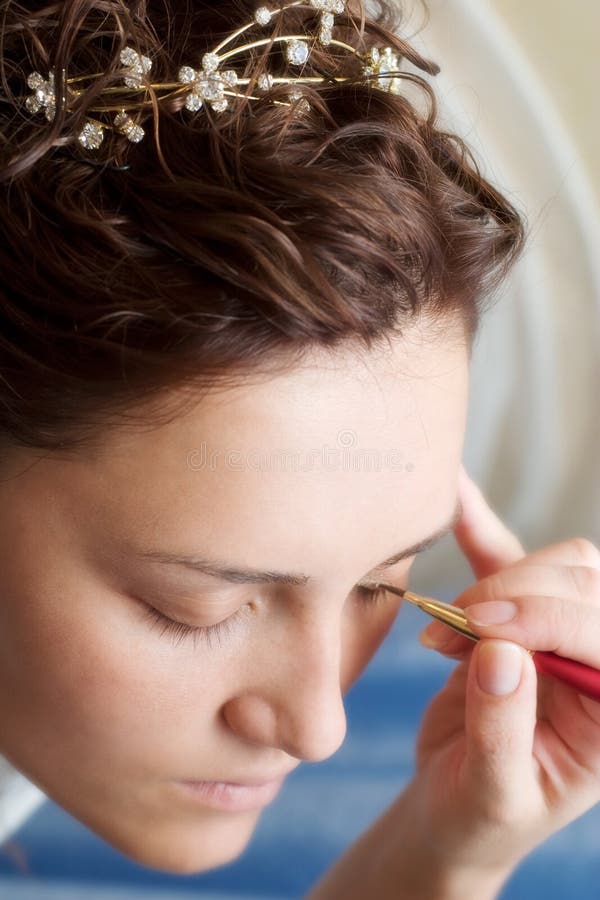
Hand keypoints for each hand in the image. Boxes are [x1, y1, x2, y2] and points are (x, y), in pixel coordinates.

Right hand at [406, 464, 599, 879]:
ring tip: (440, 629)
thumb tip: (499, 654)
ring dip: (496, 581)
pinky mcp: (515, 618)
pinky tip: (457, 502)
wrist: (450, 808)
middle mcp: (596, 664)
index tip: (477, 631)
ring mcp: (560, 636)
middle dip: (515, 597)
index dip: (544, 621)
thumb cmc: (480, 817)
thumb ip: (501, 732)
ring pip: (558, 564)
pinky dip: (481, 530)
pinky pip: (507, 558)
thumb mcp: (493, 796)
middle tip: (453, 629)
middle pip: (583, 586)